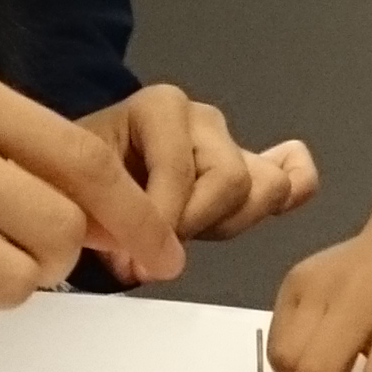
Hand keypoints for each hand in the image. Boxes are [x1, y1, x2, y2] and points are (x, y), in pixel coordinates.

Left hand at [79, 83, 320, 241]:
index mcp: (160, 107)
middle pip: (231, 178)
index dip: (158, 223)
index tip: (129, 263)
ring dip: (226, 223)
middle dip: (194, 225)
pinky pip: (294, 175)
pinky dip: (291, 191)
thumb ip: (107, 218)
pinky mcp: (251, 170)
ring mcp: (232, 143)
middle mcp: (203, 118)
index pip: (179, 170)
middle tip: (151, 253)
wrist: (78, 178)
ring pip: (264, 188)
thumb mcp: (78, 192)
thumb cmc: (76, 181)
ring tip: (184, 236)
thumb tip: (143, 261)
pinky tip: (265, 209)